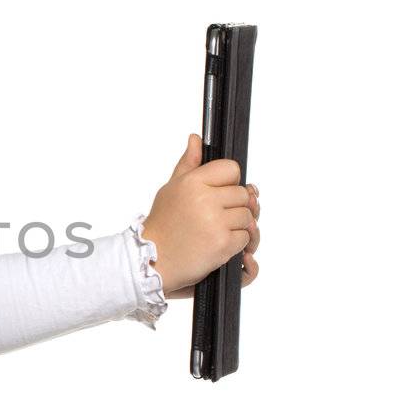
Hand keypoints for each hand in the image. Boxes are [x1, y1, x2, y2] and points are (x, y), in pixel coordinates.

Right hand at [141, 133, 260, 296]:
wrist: (153, 260)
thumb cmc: (162, 225)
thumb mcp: (171, 190)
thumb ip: (188, 164)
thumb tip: (196, 139)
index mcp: (192, 182)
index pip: (231, 169)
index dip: (228, 182)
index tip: (218, 193)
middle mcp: (205, 199)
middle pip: (243, 194)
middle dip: (234, 206)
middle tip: (216, 217)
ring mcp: (215, 222)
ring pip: (247, 216)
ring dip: (236, 226)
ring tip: (215, 231)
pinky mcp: (223, 244)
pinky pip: (245, 237)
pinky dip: (236, 244)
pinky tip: (217, 244)